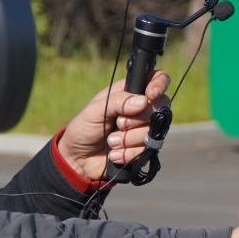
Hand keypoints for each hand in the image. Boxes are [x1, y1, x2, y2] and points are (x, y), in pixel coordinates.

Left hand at [57, 71, 172, 179]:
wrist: (79, 159)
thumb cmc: (84, 128)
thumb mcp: (95, 110)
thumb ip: (118, 102)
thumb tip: (144, 101)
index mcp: (130, 92)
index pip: (157, 79)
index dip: (160, 84)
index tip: (150, 95)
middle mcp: (142, 109)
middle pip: (160, 108)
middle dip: (136, 120)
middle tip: (118, 123)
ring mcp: (145, 130)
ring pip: (153, 132)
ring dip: (128, 140)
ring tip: (111, 142)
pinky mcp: (144, 149)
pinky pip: (147, 150)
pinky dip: (128, 153)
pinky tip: (114, 154)